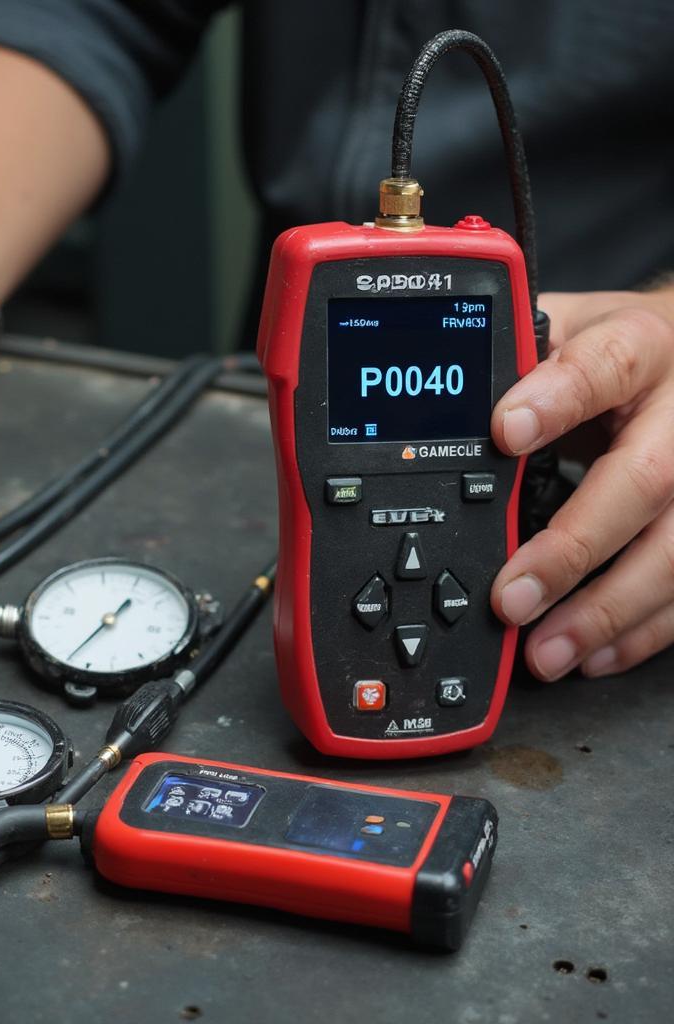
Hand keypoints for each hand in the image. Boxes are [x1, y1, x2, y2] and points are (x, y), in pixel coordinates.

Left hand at [490, 285, 673, 679]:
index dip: (553, 400)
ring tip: (549, 651)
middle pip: (643, 483)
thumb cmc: (620, 350)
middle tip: (512, 597)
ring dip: (607, 612)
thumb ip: (517, 360)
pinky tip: (595, 654)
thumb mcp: (569, 327)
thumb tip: (443, 404)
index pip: (600, 368)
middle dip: (572, 549)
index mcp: (639, 348)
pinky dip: (641, 631)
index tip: (503, 432)